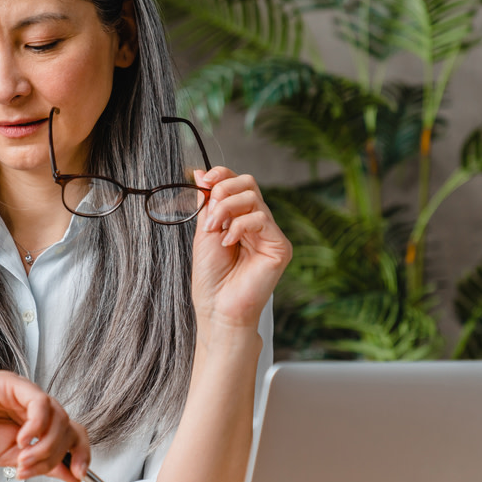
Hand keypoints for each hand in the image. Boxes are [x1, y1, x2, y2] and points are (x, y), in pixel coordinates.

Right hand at [0, 369, 89, 481]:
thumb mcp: (9, 458)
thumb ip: (42, 464)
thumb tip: (73, 476)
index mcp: (35, 423)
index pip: (72, 434)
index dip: (82, 453)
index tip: (80, 475)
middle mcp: (34, 407)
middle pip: (70, 427)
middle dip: (57, 455)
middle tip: (31, 469)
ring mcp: (25, 393)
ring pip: (59, 418)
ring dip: (44, 446)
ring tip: (22, 460)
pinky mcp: (13, 383)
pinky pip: (40, 403)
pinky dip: (37, 426)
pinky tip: (21, 439)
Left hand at [192, 167, 292, 331]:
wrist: (218, 309)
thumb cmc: (211, 278)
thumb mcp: (204, 233)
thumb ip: (207, 204)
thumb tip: (201, 173)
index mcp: (240, 219)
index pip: (238, 184)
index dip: (222, 175)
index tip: (203, 180)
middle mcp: (258, 224)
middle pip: (248, 183)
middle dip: (223, 190)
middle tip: (210, 213)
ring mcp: (270, 234)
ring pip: (253, 198)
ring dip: (226, 210)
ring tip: (215, 231)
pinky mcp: (280, 246)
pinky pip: (261, 219)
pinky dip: (239, 226)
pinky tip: (228, 242)